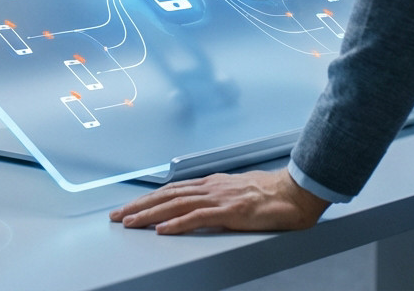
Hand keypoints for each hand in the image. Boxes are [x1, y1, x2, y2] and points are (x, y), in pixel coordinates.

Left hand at [109, 169, 329, 234]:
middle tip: (117, 216)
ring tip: (130, 223)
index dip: (148, 198)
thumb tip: (203, 208)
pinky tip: (163, 229)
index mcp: (212, 183)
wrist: (296, 191)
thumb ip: (219, 199)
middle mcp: (211, 187)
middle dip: (139, 206)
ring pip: (176, 205)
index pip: (172, 190)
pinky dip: (177, 223)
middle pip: (166, 195)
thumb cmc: (272, 195)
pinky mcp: (230, 211)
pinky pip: (198, 218)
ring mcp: (219, 198)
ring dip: (150, 214)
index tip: (129, 207)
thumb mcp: (239, 193)